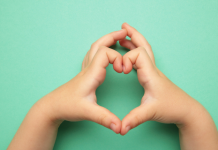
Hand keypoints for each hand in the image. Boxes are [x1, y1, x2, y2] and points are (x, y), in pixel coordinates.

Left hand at [37, 29, 127, 132]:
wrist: (52, 106)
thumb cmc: (67, 106)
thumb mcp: (87, 113)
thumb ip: (104, 118)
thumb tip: (119, 126)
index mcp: (91, 74)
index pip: (105, 54)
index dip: (118, 58)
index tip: (124, 70)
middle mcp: (88, 69)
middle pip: (99, 45)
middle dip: (113, 37)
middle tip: (125, 33)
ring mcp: (85, 70)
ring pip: (95, 48)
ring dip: (107, 40)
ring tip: (118, 37)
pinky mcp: (84, 74)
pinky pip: (93, 56)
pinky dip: (101, 49)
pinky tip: (105, 52)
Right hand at [120, 23, 217, 149]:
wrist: (186, 110)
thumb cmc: (171, 108)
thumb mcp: (150, 112)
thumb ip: (134, 118)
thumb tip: (120, 127)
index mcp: (151, 74)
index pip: (138, 54)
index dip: (126, 59)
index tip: (121, 70)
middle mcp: (153, 69)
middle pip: (143, 46)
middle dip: (133, 35)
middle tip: (123, 27)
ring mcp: (153, 72)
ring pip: (144, 51)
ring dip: (134, 42)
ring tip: (123, 38)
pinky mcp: (153, 76)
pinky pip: (143, 60)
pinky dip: (135, 53)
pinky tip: (130, 57)